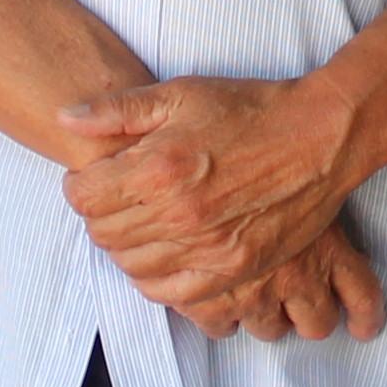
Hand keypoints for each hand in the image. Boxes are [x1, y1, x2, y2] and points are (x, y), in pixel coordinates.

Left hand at [61, 73, 384, 331]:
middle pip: (103, 234)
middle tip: (117, 199)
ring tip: (141, 223)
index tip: (92, 178)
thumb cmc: (251, 110)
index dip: (80, 186)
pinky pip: (170, 293)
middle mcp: (177, 214)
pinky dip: (155, 279)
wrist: (319, 137)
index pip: (83, 198)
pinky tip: (162, 255)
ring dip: (126, 247)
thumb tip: (66, 117)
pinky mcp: (232, 269)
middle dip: (101, 215)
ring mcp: (205, 247)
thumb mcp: (181, 93)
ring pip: (131, 266)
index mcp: (158, 168)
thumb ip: (118, 109)